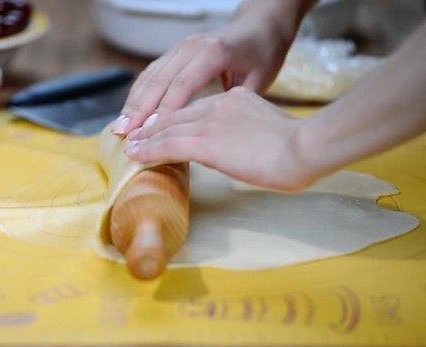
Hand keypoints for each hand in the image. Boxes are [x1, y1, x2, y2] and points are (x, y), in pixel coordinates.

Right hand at [111, 9, 294, 136]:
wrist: (259, 27)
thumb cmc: (262, 56)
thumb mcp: (257, 81)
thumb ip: (230, 104)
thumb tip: (207, 132)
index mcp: (214, 52)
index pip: (182, 84)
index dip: (165, 109)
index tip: (151, 131)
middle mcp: (191, 46)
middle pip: (159, 80)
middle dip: (140, 109)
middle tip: (126, 134)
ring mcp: (179, 48)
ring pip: (150, 76)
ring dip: (133, 103)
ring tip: (120, 127)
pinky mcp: (173, 53)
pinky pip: (151, 73)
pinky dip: (137, 94)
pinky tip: (128, 112)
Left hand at [124, 87, 315, 191]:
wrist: (305, 147)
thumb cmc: (299, 148)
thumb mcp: (270, 130)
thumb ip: (250, 132)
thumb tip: (242, 148)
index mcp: (236, 100)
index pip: (197, 108)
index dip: (175, 117)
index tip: (162, 126)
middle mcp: (219, 106)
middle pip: (177, 115)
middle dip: (153, 126)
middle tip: (136, 135)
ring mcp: (210, 122)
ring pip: (167, 128)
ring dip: (146, 139)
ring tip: (131, 147)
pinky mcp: (205, 142)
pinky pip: (168, 145)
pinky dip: (149, 150)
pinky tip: (136, 156)